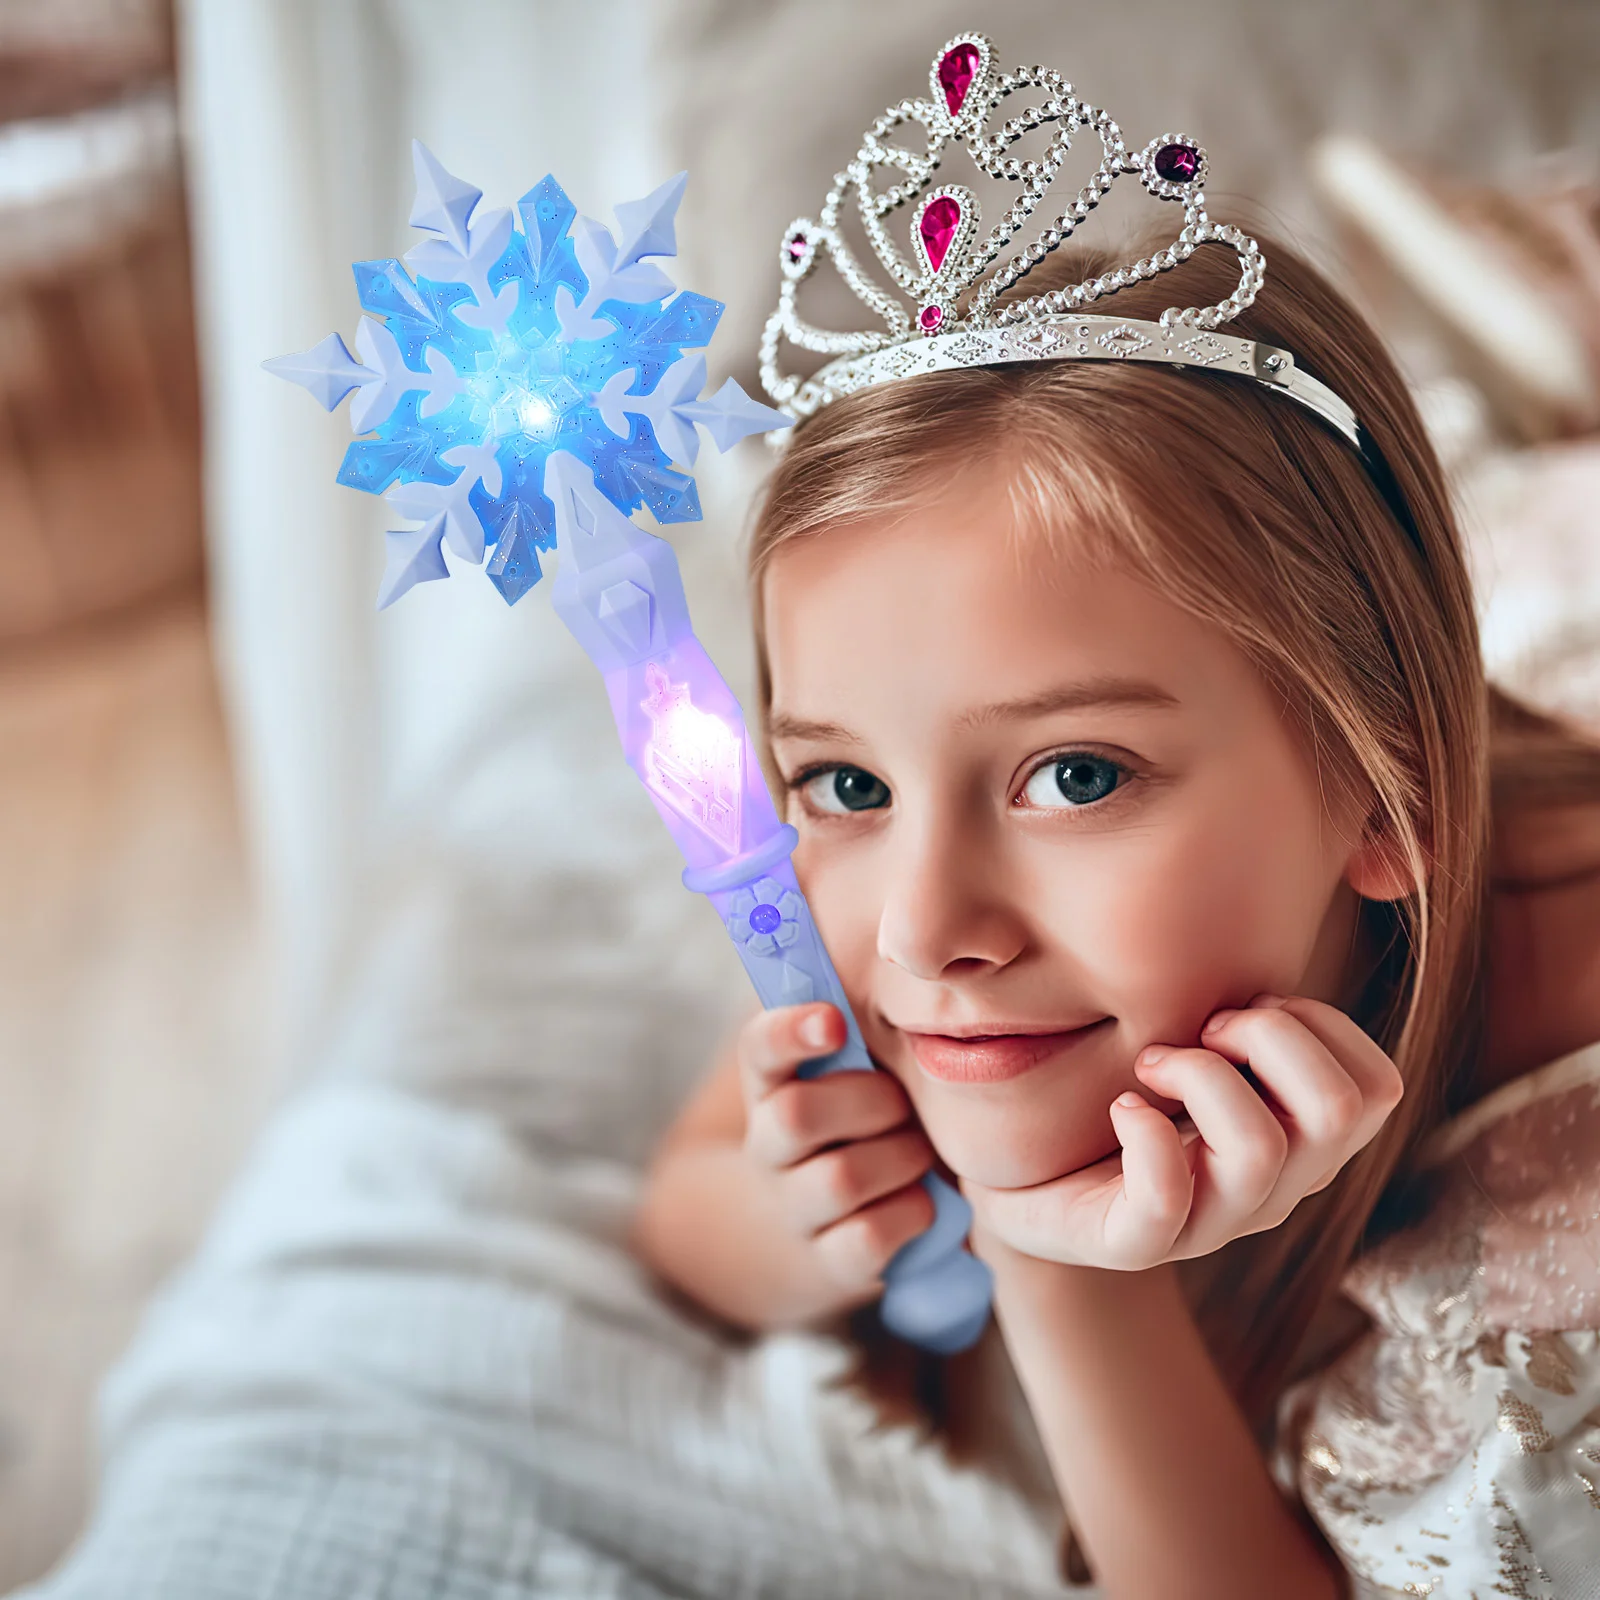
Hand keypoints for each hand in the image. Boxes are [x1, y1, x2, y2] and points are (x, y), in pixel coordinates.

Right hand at [738, 1003, 936, 1310]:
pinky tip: (922, 1202)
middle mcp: (769, 1146)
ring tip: (918, 1153)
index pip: (759, 1048)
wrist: (810, 1236)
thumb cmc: (854, 1129)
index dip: (789, 1032)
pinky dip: (910, 1214)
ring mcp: (793, 1208)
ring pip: (840, 1179)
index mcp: (771, 1085)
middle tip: (903, 1103)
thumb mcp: (844, 1077)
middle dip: (870, 1102)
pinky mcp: (827, 1263)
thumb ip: (863, 1034)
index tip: (833, 1022)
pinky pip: (869, 1238)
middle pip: (797, 1115)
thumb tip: (914, 973)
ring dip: (899, 1159)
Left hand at [961, 995, 1403, 1270]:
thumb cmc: (1122, 1096)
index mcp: (1299, 1142)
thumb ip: (1242, 1017)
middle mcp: (1271, 1189)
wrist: (1036, 1182)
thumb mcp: (1196, 1049)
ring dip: (1199, 1076)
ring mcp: (1208, 1225)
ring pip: (1260, 1151)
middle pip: (1340, 1112)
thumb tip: (1258, 949)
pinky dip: (1144, 1137)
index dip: (1322, 1025)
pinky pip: (1163, 1203)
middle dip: (1271, 1038)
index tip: (1248, 1006)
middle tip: (1202, 1029)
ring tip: (1148, 1062)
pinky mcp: (1132, 1243)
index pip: (1377, 1088)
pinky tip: (1124, 1107)